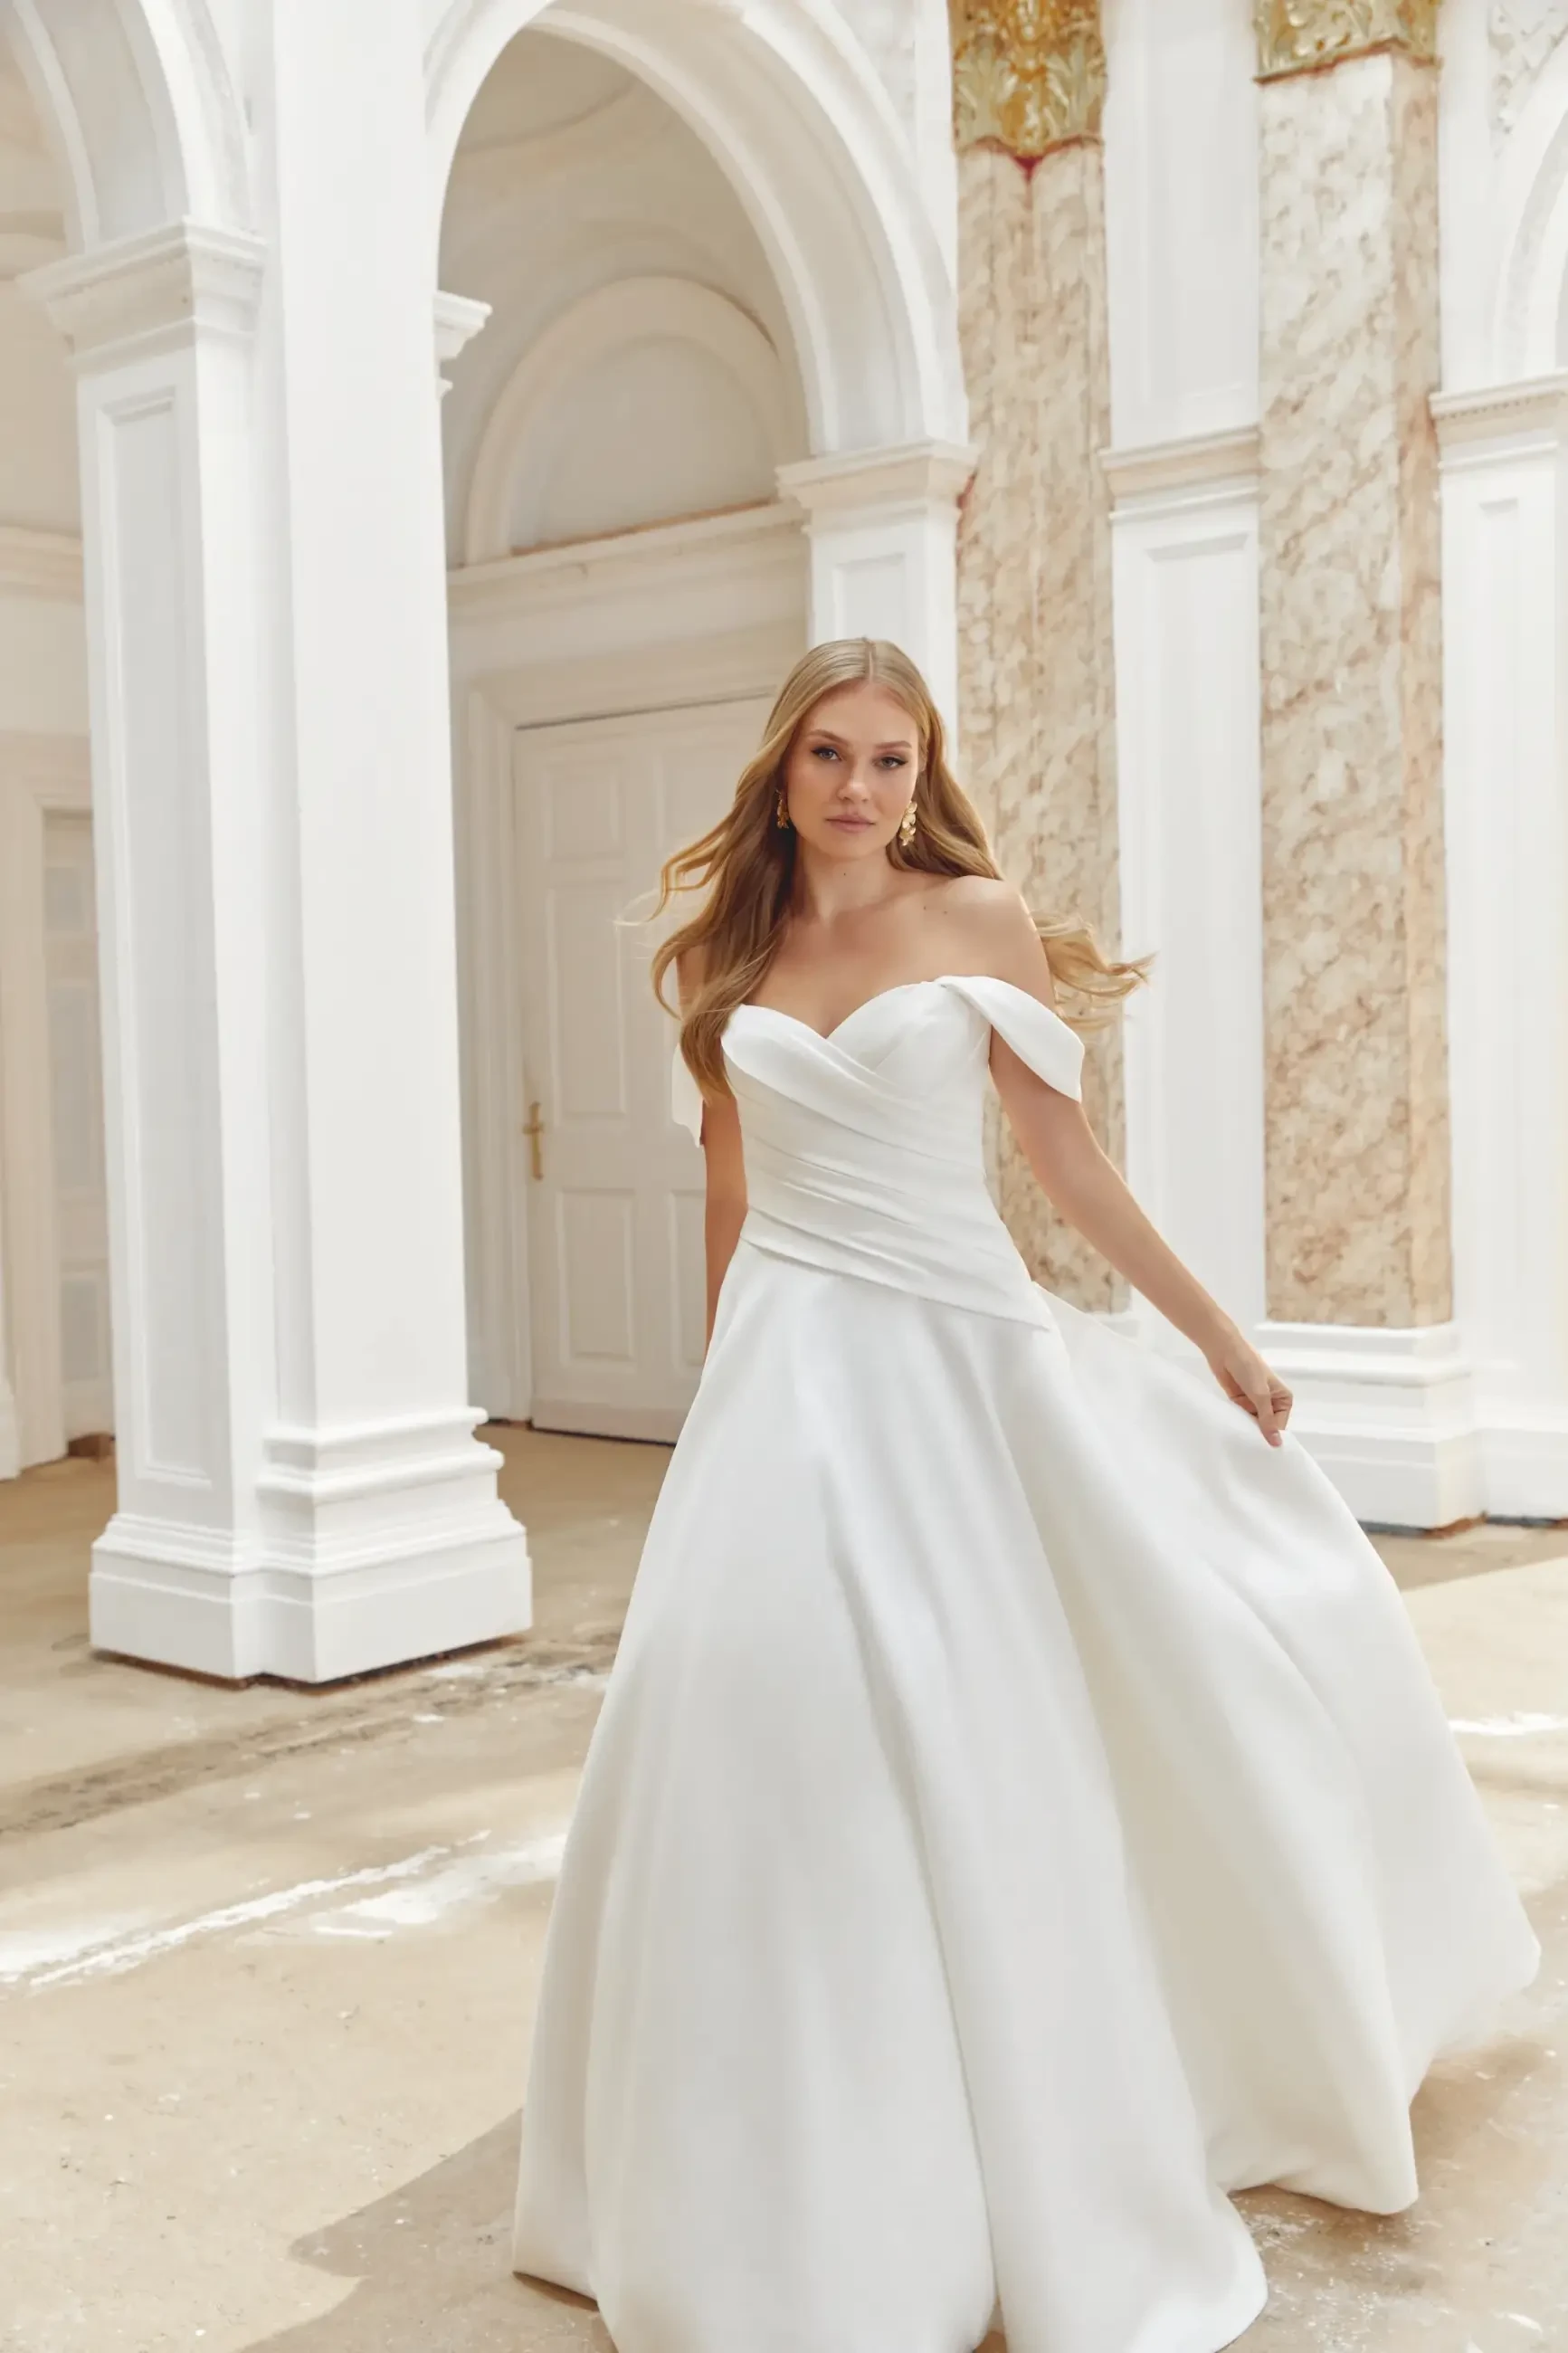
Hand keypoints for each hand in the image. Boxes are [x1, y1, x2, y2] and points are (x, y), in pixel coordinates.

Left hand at [1204, 1329, 1292, 1446]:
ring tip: (1241, 1446)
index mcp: (1283, 1399)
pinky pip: (1241, 1418)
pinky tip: (1233, 1435)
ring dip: (1247, 1430)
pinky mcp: (1239, 1402)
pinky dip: (1238, 1424)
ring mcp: (1254, 1403)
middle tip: (1251, 1454)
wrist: (1224, 1351)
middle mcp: (1271, 1402)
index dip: (1272, 1436)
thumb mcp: (1260, 1395)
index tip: (1263, 1451)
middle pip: (1267, 1426)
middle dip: (1260, 1435)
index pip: (1280, 1425)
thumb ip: (1267, 1420)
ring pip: (1253, 1423)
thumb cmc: (1248, 1368)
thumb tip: (1276, 1443)